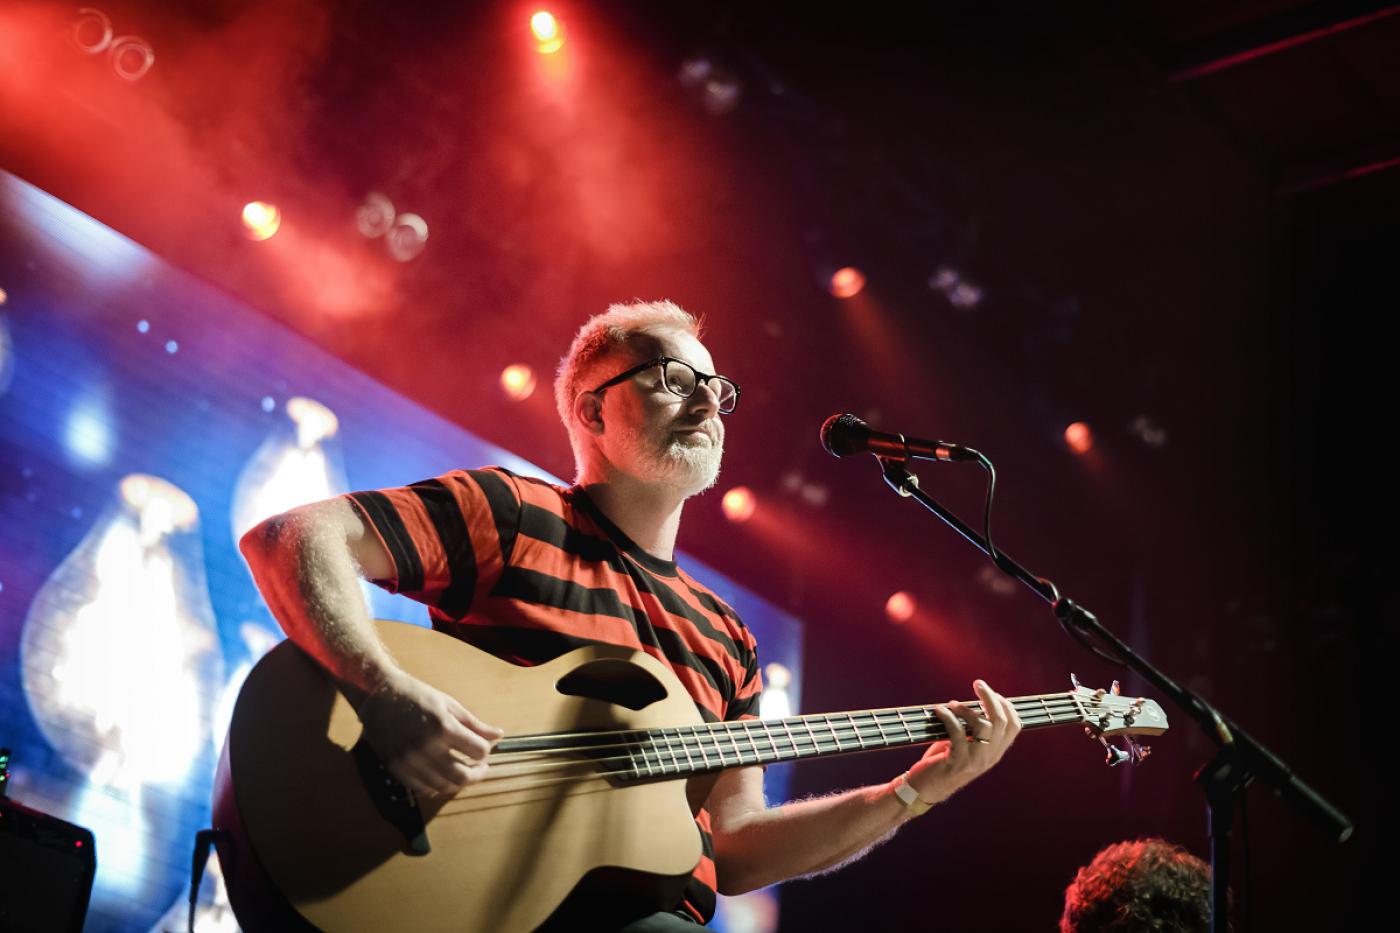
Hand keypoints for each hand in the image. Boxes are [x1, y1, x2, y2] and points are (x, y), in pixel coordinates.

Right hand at [356, 668, 503, 797]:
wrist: (378, 696)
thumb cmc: (417, 696)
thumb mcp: (450, 705)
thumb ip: (475, 724)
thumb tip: (498, 735)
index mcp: (443, 727)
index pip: (478, 751)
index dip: (485, 751)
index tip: (483, 750)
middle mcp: (426, 747)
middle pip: (463, 777)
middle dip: (478, 774)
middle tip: (480, 767)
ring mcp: (409, 761)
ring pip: (444, 786)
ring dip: (458, 782)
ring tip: (461, 770)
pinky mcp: (396, 769)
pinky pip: (423, 789)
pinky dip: (437, 785)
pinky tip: (441, 774)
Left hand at [905, 679, 1020, 805]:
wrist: (925, 789)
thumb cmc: (943, 762)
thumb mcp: (966, 747)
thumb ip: (974, 730)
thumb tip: (975, 702)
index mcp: (995, 753)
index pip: (1014, 726)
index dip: (1006, 705)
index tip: (993, 692)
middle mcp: (989, 757)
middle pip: (1000, 721)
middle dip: (990, 697)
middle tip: (978, 684)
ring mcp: (975, 761)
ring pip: (983, 725)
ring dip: (966, 709)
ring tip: (953, 704)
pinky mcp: (957, 762)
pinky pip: (958, 732)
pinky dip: (948, 717)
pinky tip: (939, 710)